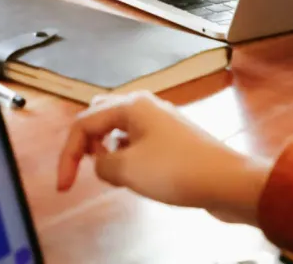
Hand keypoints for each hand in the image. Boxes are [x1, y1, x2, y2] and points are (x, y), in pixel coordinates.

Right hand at [57, 91, 270, 225]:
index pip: (84, 124)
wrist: (228, 181)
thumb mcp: (128, 171)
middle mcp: (144, 106)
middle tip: (86, 167)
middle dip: (87, 142)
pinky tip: (135, 174)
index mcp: (131, 106)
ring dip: (108, 150)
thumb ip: (102, 165)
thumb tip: (102, 163)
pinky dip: (127, 155)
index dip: (68, 155)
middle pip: (100, 116)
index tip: (64, 186)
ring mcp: (160, 122)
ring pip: (119, 129)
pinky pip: (137, 141)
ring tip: (113, 174)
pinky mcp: (172, 140)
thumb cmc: (178, 171)